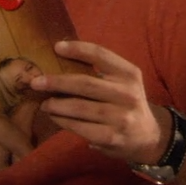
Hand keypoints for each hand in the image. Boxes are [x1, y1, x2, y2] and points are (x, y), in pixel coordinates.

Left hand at [33, 40, 167, 164]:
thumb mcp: (123, 83)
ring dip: (56, 104)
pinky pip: (79, 127)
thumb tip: (60, 58)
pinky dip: (62, 121)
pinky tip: (54, 117)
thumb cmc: (127, 104)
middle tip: (36, 82)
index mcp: (129, 74)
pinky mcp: (111, 137)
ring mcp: (120, 117)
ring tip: (44, 103)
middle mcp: (127, 93)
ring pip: (79, 107)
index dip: (77, 49)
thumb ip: (100, 72)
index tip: (56, 47)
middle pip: (84, 83)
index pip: (101, 55)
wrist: (149, 137)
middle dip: (56, 82)